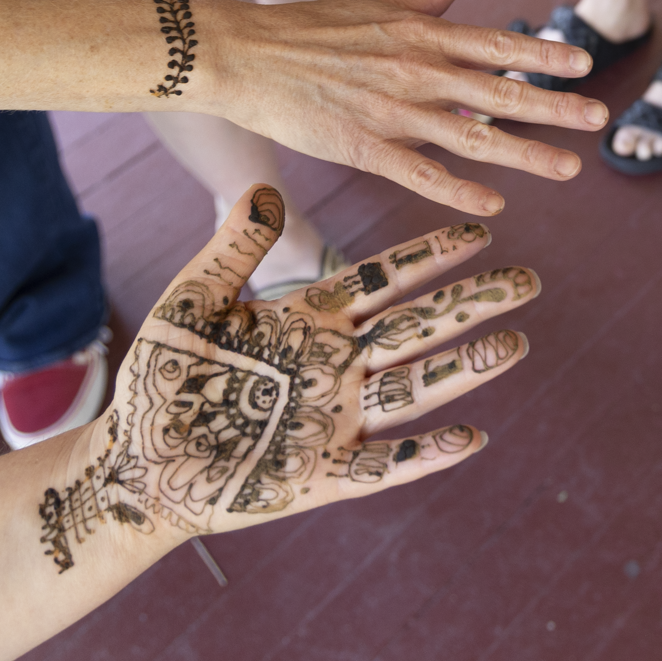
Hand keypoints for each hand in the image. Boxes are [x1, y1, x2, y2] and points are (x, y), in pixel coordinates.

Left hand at [35, 185, 531, 569]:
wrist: (134, 463)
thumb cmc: (159, 381)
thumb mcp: (193, 303)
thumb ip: (231, 250)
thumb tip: (263, 186)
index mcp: (309, 319)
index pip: (385, 280)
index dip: (431, 257)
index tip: (480, 233)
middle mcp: (336, 365)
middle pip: (419, 328)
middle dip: (473, 304)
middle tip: (527, 281)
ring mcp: (336, 419)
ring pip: (416, 388)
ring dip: (466, 367)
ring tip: (514, 343)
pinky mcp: (324, 475)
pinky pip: (387, 464)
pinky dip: (426, 454)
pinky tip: (468, 437)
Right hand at [200, 0, 611, 215]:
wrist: (244, 55)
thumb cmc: (308, 29)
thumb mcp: (372, 6)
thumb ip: (424, 2)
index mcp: (421, 35)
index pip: (496, 44)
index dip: (543, 53)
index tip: (586, 62)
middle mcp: (416, 70)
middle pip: (499, 92)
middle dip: (554, 106)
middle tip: (601, 118)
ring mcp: (392, 110)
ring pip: (472, 136)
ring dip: (526, 154)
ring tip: (571, 167)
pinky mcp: (362, 146)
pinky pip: (420, 172)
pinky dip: (458, 189)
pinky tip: (495, 203)